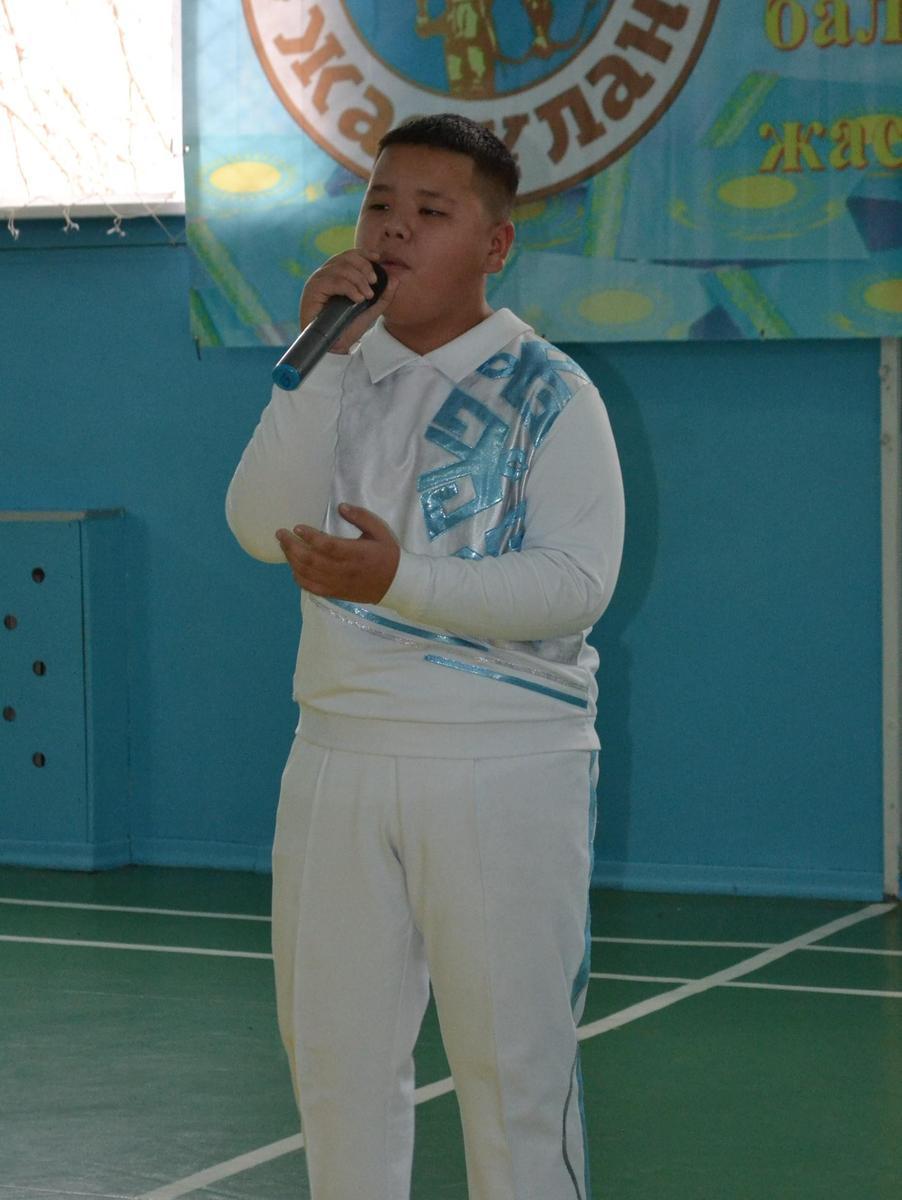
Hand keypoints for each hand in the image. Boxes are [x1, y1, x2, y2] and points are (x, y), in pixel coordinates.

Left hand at [276, 504, 400, 602]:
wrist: (396, 584)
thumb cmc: (387, 554)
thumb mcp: (379, 530)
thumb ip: (361, 517)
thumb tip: (341, 506)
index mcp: (355, 553)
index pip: (327, 546)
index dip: (309, 537)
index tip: (297, 527)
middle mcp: (344, 570)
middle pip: (311, 560)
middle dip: (292, 546)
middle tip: (281, 534)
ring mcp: (338, 584)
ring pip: (308, 574)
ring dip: (292, 560)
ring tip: (284, 546)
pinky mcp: (335, 593)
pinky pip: (312, 588)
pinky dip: (299, 578)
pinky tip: (293, 567)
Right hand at [299, 250, 398, 353]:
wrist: (334, 347)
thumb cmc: (349, 327)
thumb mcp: (371, 309)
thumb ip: (383, 295)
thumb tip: (395, 278)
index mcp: (337, 275)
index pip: (349, 255)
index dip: (363, 253)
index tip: (378, 258)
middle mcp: (325, 274)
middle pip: (345, 258)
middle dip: (363, 267)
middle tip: (374, 282)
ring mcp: (317, 281)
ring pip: (341, 268)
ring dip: (358, 280)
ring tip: (367, 296)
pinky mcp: (312, 290)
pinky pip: (333, 281)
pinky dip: (348, 288)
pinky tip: (358, 299)